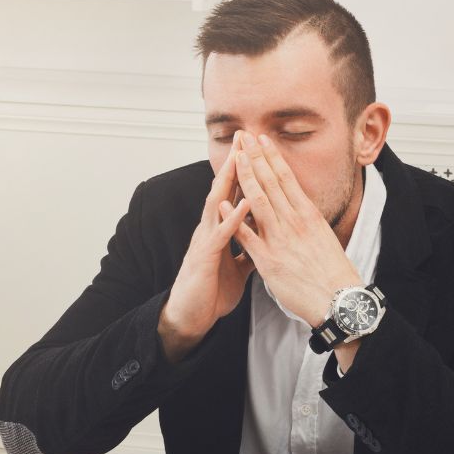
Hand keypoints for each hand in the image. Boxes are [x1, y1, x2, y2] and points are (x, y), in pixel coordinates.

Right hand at [158, 134, 256, 362]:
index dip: (244, 171)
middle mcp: (210, 229)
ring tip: (242, 157)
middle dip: (235, 163)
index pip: (233, 193)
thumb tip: (262, 238)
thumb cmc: (211, 291)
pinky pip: (221, 234)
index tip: (256, 147)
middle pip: (223, 189)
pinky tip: (246, 203)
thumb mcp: (237, 267)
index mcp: (219, 229)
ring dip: (230, 181)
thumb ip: (248, 249)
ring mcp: (205, 241)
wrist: (191, 317)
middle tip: (245, 136)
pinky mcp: (204, 257)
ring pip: (217, 204)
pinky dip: (234, 217)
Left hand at [231, 132, 361, 328]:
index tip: (262, 139)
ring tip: (234, 157)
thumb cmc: (334, 272)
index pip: (287, 178)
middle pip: (271, 182)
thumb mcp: (324, 237)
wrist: (340, 299)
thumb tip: (299, 208)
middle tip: (243, 136)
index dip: (272, 157)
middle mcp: (295, 222)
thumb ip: (308, 221)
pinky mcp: (269, 261)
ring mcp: (281, 240)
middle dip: (255, 157)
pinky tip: (224, 203)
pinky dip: (236, 219)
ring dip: (245, 177)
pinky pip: (249, 237)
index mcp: (308, 215)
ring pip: (259, 201)